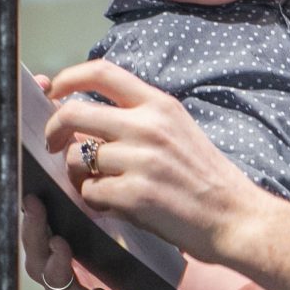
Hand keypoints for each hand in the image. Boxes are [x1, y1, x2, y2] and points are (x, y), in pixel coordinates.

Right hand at [21, 195, 142, 289]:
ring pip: (54, 285)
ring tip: (63, 248)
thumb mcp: (105, 230)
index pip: (35, 233)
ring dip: (57, 265)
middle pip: (36, 258)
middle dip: (35, 236)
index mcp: (55, 252)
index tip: (32, 197)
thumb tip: (75, 168)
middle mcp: (56, 275)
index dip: (30, 216)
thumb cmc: (120, 259)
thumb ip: (86, 206)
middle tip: (41, 214)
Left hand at [42, 60, 263, 262]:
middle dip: (53, 130)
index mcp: (159, 105)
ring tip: (99, 186)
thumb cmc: (205, 178)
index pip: (102, 72)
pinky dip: (95, 202)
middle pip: (74, 113)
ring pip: (75, 158)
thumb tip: (86, 122)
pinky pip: (90, 192)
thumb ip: (137, 120)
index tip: (54, 90)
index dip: (69, 77)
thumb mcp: (178, 131)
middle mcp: (148, 126)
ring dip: (78, 175)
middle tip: (53, 147)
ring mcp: (140, 160)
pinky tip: (115, 206)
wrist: (236, 217)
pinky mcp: (135, 195)